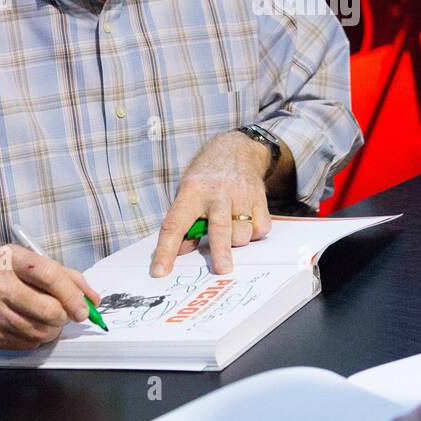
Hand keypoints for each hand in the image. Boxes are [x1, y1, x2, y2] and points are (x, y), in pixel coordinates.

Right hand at [0, 245, 101, 349]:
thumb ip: (66, 277)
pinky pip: (27, 343)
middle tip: (67, 315)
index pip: (50, 275)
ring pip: (39, 330)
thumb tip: (93, 300)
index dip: (72, 294)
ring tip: (49, 319)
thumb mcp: (32, 264)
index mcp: (11, 258)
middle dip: (64, 316)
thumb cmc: (7, 275)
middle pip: (47, 309)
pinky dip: (38, 337)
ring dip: (53, 329)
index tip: (85, 308)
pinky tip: (32, 325)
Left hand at [150, 131, 272, 275]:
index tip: (160, 271)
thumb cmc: (206, 177)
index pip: (174, 224)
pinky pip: (260, 229)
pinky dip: (253, 233)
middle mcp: (217, 193)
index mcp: (192, 192)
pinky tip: (246, 222)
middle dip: (221, 252)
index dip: (166, 250)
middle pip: (219, 227)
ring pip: (242, 233)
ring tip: (231, 231)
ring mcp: (241, 195)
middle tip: (222, 270)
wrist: (236, 149)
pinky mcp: (260, 198)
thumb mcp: (187, 191)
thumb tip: (183, 251)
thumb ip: (184, 220)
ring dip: (236, 242)